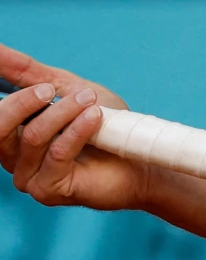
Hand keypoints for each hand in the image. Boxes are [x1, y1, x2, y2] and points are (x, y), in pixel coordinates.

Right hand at [0, 43, 147, 210]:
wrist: (138, 158)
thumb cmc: (102, 124)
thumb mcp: (65, 88)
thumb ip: (27, 72)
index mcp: (12, 133)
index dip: (2, 93)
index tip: (9, 69)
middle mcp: (12, 157)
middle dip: (22, 102)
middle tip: (50, 88)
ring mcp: (28, 176)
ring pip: (33, 137)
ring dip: (64, 112)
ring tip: (90, 100)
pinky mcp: (48, 190)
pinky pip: (57, 154)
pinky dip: (77, 130)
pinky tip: (95, 117)